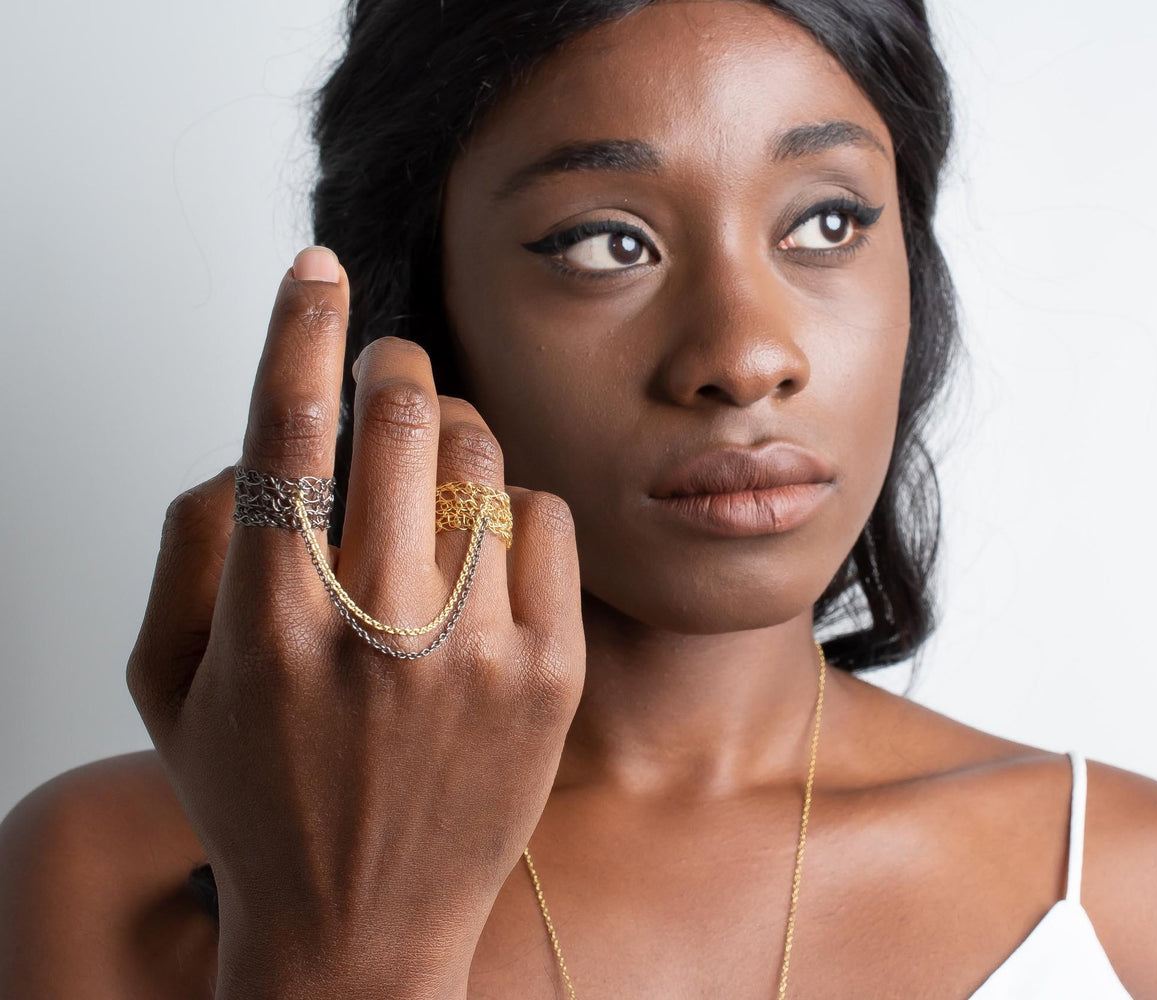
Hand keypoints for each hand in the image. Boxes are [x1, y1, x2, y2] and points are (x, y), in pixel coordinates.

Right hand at [126, 246, 584, 999]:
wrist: (364, 926)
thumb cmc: (263, 800)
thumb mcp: (170, 687)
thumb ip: (188, 548)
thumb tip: (254, 441)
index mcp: (268, 628)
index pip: (284, 433)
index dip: (299, 328)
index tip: (317, 269)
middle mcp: (377, 633)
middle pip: (402, 423)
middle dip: (393, 365)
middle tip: (388, 366)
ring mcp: (477, 655)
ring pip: (483, 458)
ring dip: (453, 428)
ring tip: (432, 461)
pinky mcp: (552, 675)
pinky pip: (545, 519)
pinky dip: (510, 504)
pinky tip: (483, 543)